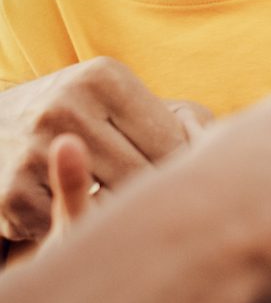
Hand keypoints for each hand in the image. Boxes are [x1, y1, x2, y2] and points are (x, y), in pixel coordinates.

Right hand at [0, 57, 194, 240]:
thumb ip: (172, 118)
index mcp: (105, 77)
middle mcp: (68, 107)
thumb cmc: (80, 110)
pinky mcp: (11, 194)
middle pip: (141, 175)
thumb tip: (218, 152)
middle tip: (163, 204)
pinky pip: (66, 225)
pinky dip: (75, 223)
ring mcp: (35, 151)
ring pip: (108, 204)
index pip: (168, 141)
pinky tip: (75, 209)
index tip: (189, 182)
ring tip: (127, 209)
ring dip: (119, 213)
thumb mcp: (117, 95)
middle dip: (153, 193)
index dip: (182, 169)